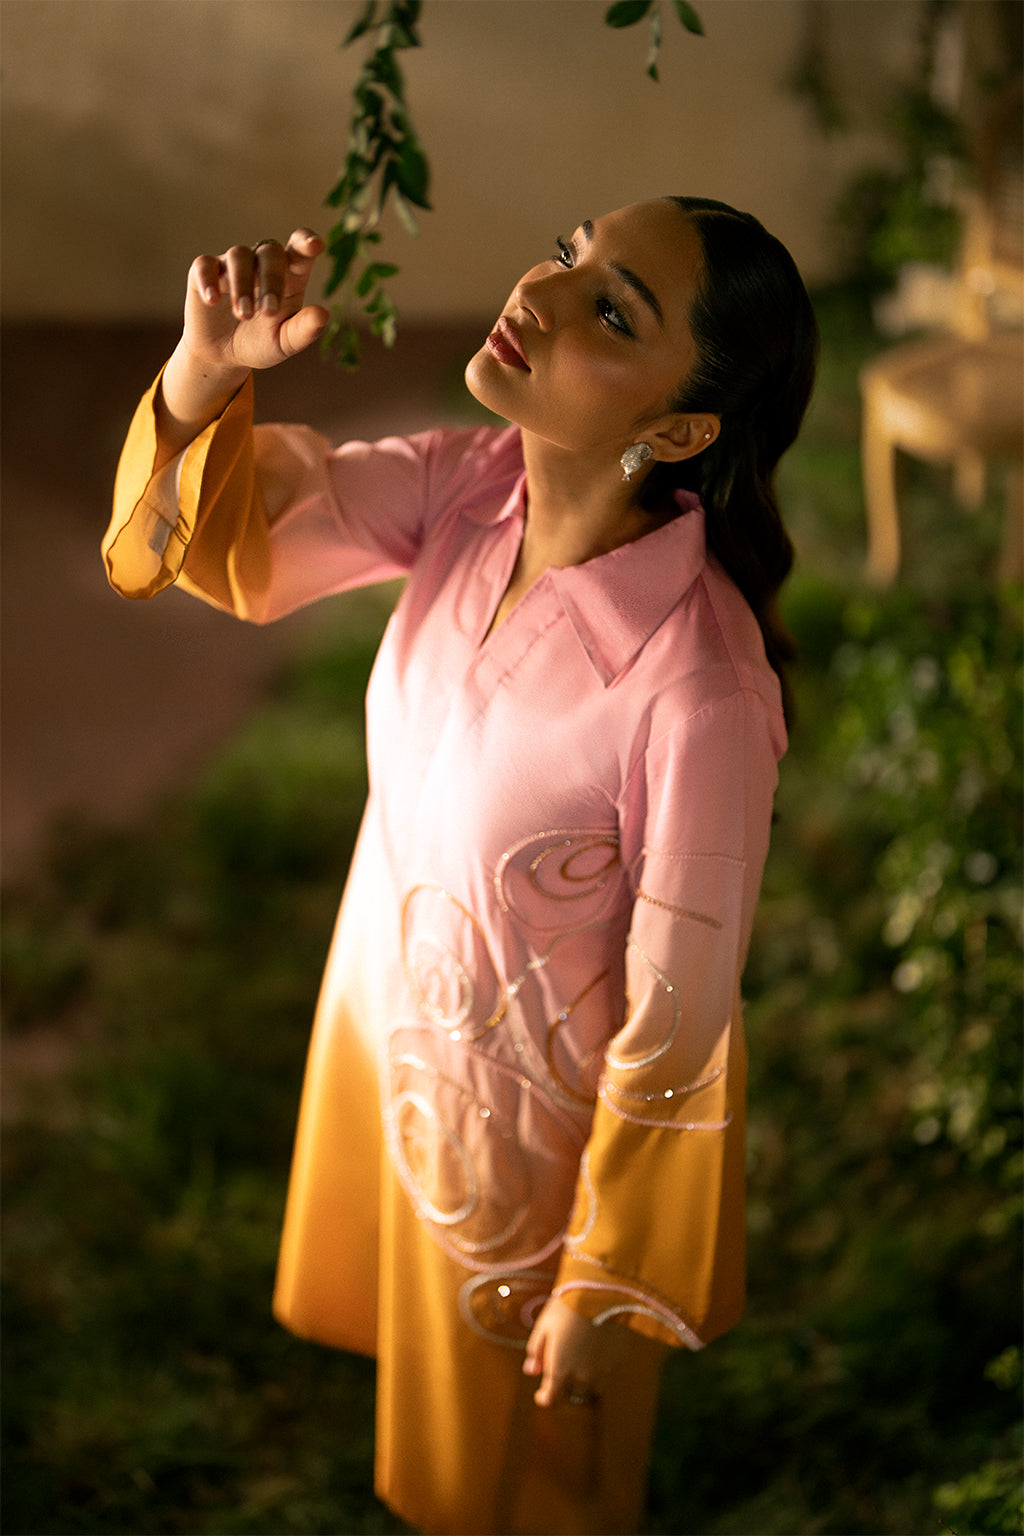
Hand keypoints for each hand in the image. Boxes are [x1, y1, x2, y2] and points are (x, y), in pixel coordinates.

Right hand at [155, 229, 328, 459]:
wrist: (224, 355)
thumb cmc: (260, 343)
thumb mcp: (284, 343)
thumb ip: (304, 330)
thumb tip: (323, 314)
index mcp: (289, 277)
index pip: (299, 250)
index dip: (306, 242)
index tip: (315, 246)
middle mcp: (262, 264)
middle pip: (270, 252)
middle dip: (271, 280)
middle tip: (268, 312)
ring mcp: (233, 265)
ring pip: (240, 255)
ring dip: (243, 285)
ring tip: (244, 316)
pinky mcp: (205, 271)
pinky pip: (205, 265)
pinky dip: (208, 280)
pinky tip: (212, 301)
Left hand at [523, 1297, 630, 1408]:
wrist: (602, 1294)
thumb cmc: (568, 1307)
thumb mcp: (544, 1326)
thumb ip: (536, 1352)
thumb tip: (531, 1370)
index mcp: (560, 1371)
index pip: (551, 1400)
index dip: (545, 1398)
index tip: (541, 1393)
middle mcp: (582, 1377)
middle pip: (571, 1394)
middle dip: (564, 1386)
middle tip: (561, 1369)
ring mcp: (603, 1372)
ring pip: (592, 1388)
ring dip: (583, 1381)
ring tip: (580, 1362)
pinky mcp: (618, 1362)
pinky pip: (607, 1374)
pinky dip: (600, 1369)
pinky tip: (596, 1351)